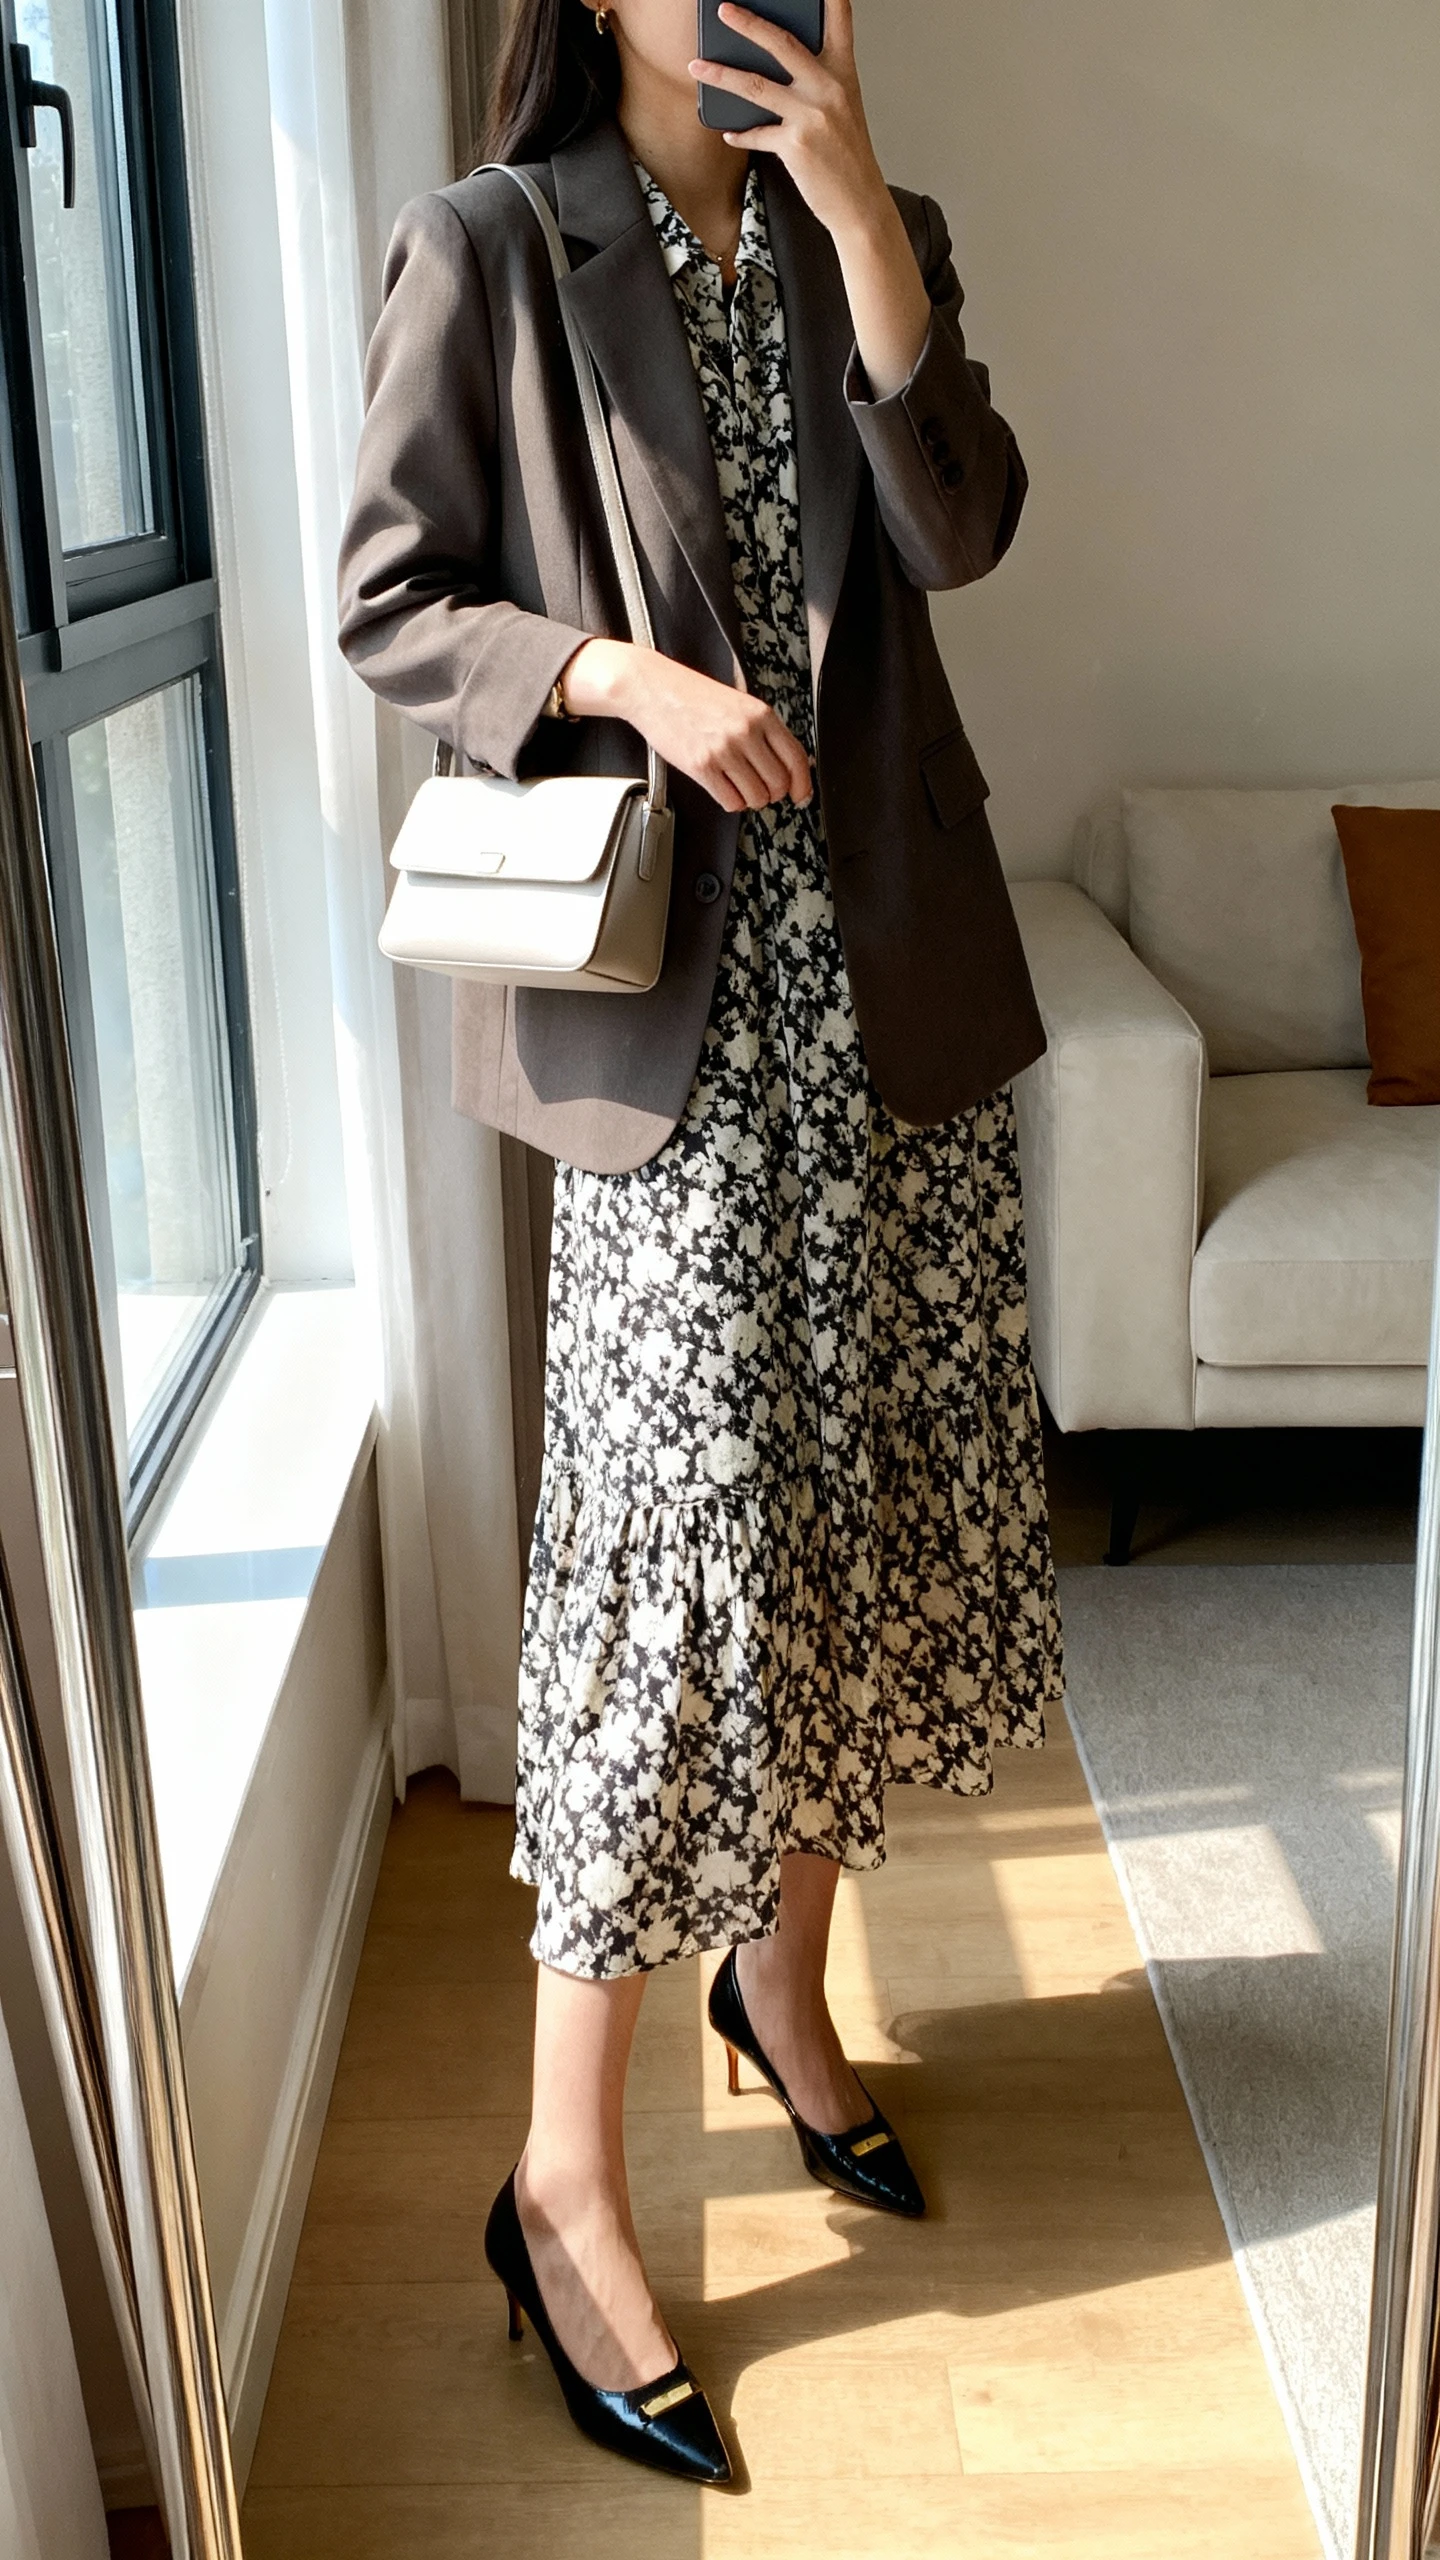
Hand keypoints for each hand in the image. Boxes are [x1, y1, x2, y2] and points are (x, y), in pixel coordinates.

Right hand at [560, 638, 811, 815]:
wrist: (654, 689)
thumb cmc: (693, 696)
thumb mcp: (739, 704)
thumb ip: (765, 731)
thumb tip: (792, 762)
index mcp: (761, 714)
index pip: (795, 757)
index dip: (803, 784)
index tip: (801, 796)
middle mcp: (746, 732)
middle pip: (778, 783)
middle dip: (772, 793)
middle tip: (760, 788)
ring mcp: (723, 751)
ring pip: (756, 797)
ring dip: (751, 800)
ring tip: (739, 787)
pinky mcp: (701, 767)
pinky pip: (730, 801)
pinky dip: (731, 802)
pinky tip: (723, 789)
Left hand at [689, 0, 885, 243]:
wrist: (860, 204)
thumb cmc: (848, 157)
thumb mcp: (842, 108)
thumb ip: (816, 82)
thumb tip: (773, 68)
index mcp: (843, 73)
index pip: (839, 19)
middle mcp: (828, 88)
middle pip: (782, 44)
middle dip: (748, 23)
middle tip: (723, 11)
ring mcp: (811, 116)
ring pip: (756, 86)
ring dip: (721, 74)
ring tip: (697, 66)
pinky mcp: (795, 145)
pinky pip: (757, 133)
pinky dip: (741, 134)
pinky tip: (729, 133)